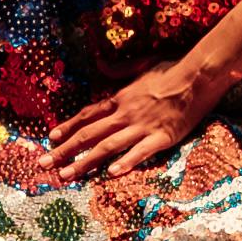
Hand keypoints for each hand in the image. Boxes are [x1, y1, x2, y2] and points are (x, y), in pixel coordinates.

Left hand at [48, 55, 216, 180]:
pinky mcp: (162, 138)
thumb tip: (101, 65)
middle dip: (64, 150)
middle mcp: (126, 114)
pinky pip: (140, 152)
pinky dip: (125, 163)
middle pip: (89, 134)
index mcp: (120, 98)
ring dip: (84, 162)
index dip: (68, 127)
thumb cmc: (172, 69)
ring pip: (107, 146)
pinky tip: (110, 174)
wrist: (197, 76)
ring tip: (66, 176)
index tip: (50, 138)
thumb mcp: (142, 64)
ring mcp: (142, 127)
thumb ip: (120, 69)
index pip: (87, 115)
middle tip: (44, 164)